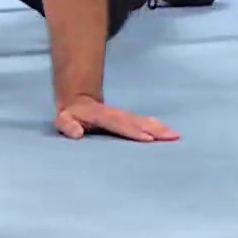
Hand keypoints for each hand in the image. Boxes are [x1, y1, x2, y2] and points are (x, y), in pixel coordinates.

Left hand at [53, 95, 177, 141]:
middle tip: (170, 137)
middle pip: (136, 122)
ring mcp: (124, 116)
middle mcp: (116, 115)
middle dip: (153, 129)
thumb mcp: (63, 120)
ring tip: (174, 135)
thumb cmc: (70, 116)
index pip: (118, 123)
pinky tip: (170, 133)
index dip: (131, 130)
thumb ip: (68, 125)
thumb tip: (76, 133)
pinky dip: (158, 127)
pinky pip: (145, 122)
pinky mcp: (130, 119)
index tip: (147, 138)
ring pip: (143, 121)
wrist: (79, 99)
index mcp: (100, 115)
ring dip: (159, 128)